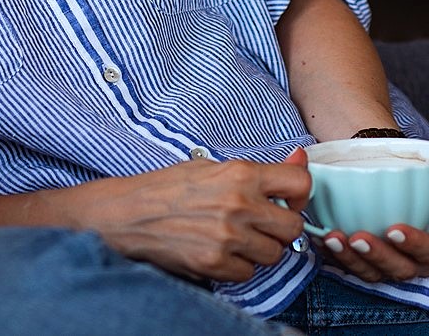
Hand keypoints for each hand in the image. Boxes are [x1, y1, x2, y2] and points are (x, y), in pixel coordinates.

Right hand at [83, 149, 310, 283]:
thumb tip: (300, 157)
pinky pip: (249, 273)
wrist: (128, 214)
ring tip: (232, 236)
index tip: (286, 198)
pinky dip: (237, 266)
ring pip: (274, 254)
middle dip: (279, 226)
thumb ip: (259, 169)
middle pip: (293, 226)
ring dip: (258, 248)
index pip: (300, 182)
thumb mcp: (211, 167)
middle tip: (258, 222)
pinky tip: (218, 250)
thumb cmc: (167, 188)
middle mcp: (239, 204)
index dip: (299, 193)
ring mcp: (229, 237)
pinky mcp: (217, 264)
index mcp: (240, 173)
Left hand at [316, 168, 428, 282]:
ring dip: (351, 259)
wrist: (390, 163)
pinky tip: (320, 239)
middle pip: (400, 269)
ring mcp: (386, 261)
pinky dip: (332, 255)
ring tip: (333, 238)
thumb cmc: (427, 175)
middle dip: (378, 256)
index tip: (394, 229)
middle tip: (358, 237)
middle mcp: (414, 259)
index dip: (416, 245)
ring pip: (372, 272)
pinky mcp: (362, 258)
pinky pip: (348, 264)